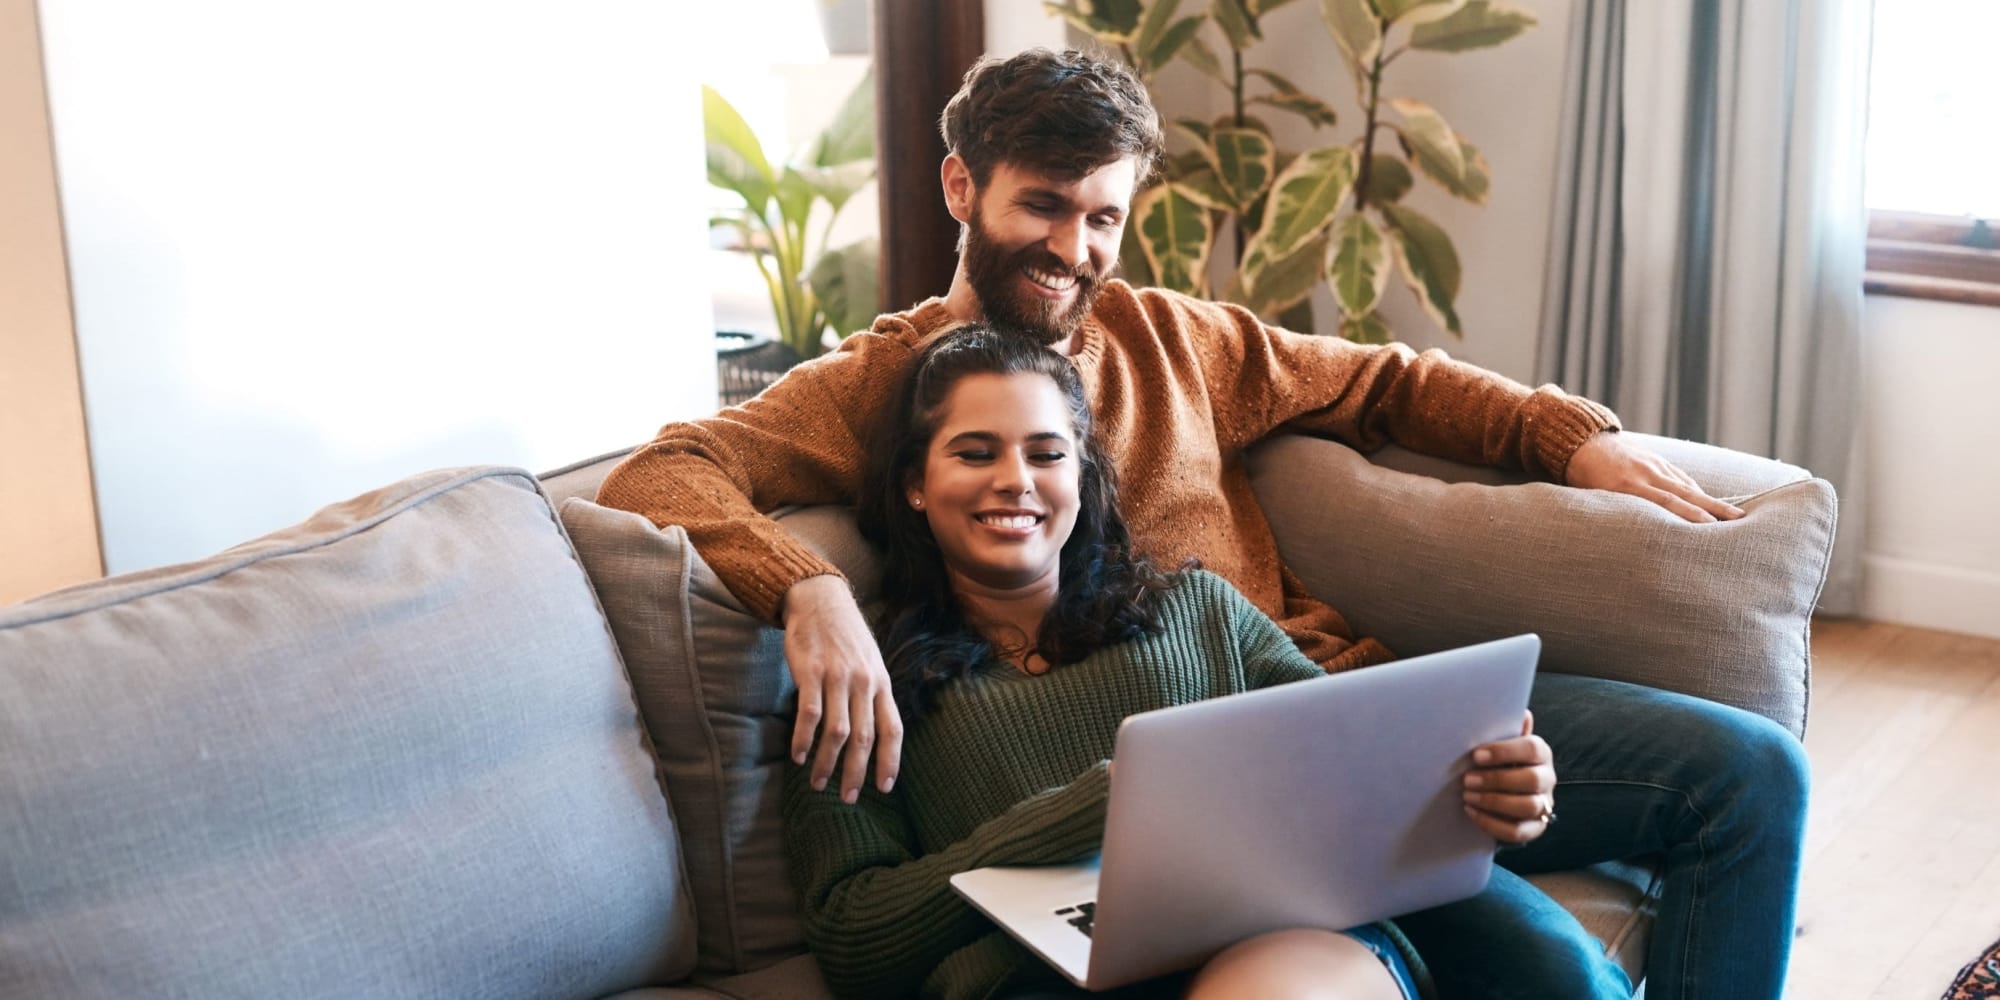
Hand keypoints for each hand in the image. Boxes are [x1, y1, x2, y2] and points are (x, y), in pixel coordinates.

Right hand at [781, 575, 903, 802]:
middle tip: (848, 798)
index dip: (890, 760)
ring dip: (826, 763)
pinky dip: (804, 739)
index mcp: (881, 682)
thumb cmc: (846, 637)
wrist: (820, 599)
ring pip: (837, 732)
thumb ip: (873, 694)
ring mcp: (837, 677)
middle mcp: (863, 682)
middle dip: (857, 773)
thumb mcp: (870, 662)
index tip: (884, 788)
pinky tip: (798, 756)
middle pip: (865, 738)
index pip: (893, 728)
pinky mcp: (811, 672)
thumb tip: (876, 734)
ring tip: (817, 783)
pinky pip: (809, 714)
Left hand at [1463, 710, 1556, 844]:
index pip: (1532, 749)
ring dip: (1494, 802)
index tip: (1476, 755)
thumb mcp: (1500, 745)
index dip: (1505, 752)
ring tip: (1467, 796)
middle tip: (1467, 780)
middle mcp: (1548, 778)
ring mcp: (1544, 805)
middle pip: (1532, 780)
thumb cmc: (1499, 762)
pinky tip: (1471, 812)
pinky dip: (1492, 823)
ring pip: (1527, 806)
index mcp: (1541, 753)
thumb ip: (1506, 731)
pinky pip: (1518, 831)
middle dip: (1496, 780)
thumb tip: (1522, 712)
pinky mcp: (1535, 827)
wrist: (1504, 792)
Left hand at [1565, 431, 1743, 523]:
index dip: (1688, 515)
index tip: (1710, 528)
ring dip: (1711, 501)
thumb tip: (1627, 538)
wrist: (1580, 442)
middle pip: (1684, 494)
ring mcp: (1653, 465)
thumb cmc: (1582, 478)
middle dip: (1713, 509)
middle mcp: (1645, 474)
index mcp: (1626, 485)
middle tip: (1739, 521)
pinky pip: (1680, 477)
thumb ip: (1611, 512)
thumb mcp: (1591, 496)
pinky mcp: (1656, 460)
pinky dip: (1695, 491)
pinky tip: (1710, 503)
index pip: (1665, 502)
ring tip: (1736, 515)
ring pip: (1686, 485)